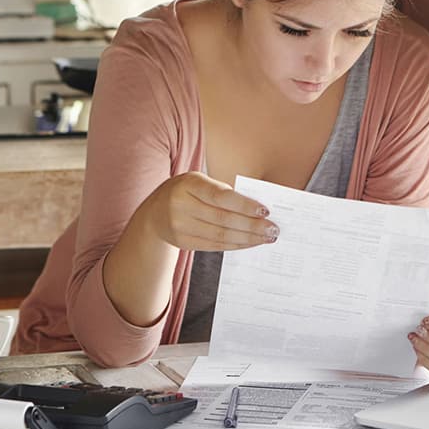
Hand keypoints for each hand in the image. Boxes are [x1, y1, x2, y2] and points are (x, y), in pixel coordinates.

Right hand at [142, 172, 278, 251]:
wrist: (154, 213)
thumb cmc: (186, 192)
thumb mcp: (198, 182)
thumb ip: (221, 192)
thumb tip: (256, 209)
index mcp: (189, 184)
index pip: (221, 196)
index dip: (244, 205)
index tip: (265, 211)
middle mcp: (181, 205)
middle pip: (223, 219)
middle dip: (252, 226)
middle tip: (274, 229)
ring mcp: (179, 226)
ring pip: (220, 235)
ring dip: (247, 238)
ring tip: (267, 237)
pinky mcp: (182, 242)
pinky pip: (214, 245)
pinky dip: (235, 244)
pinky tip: (249, 243)